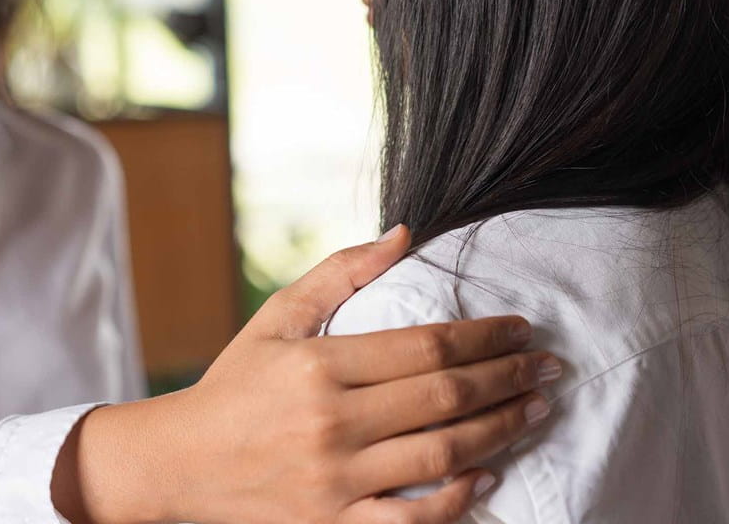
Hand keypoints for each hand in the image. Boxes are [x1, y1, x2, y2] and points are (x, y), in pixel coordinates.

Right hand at [55, 226, 561, 523]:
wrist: (181, 463)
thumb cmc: (235, 381)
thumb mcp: (278, 315)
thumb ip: (341, 272)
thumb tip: (404, 233)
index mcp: (320, 365)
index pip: (425, 346)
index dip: (483, 336)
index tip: (519, 328)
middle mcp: (332, 423)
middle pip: (444, 398)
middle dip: (507, 378)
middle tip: (548, 366)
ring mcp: (334, 481)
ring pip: (441, 457)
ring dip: (499, 431)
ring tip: (535, 410)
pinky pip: (411, 520)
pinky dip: (457, 500)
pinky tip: (488, 475)